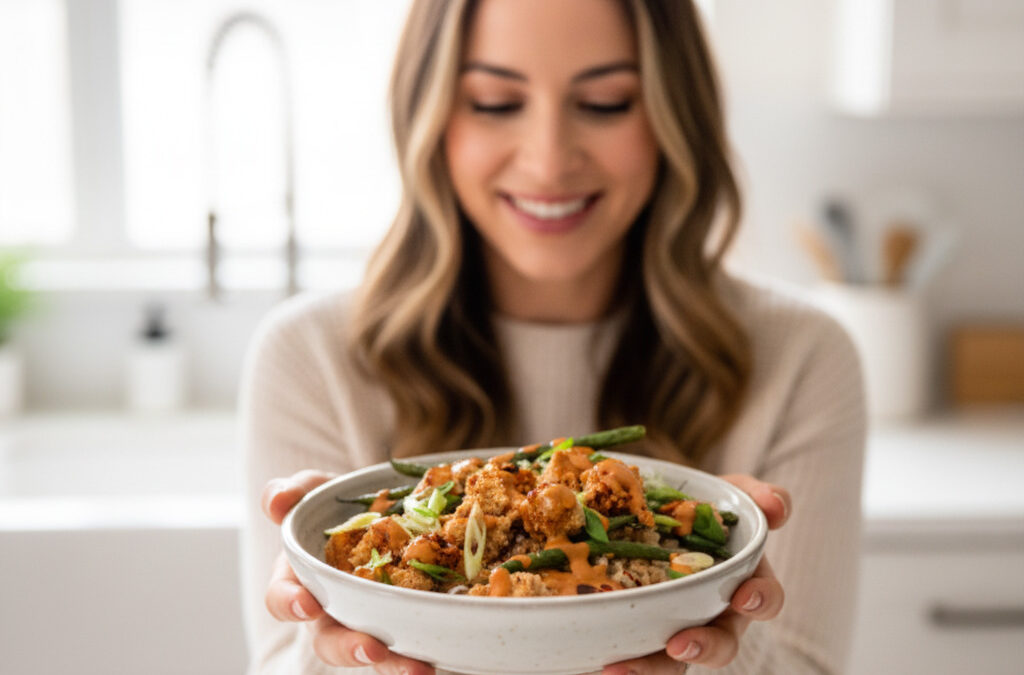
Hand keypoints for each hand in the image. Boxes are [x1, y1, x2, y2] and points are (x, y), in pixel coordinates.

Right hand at [262, 470, 435, 674]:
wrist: (391, 510)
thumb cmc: (343, 507)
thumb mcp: (318, 490)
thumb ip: (295, 491)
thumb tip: (279, 501)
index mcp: (302, 578)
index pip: (283, 598)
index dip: (290, 603)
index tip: (308, 604)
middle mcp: (333, 609)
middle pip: (330, 641)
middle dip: (350, 649)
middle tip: (373, 650)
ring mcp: (371, 620)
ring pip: (376, 654)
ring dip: (394, 665)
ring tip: (419, 670)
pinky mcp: (406, 624)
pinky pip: (414, 646)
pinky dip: (428, 654)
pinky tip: (445, 658)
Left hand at [601, 475, 790, 673]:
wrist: (655, 513)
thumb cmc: (702, 507)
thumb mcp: (731, 493)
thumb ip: (757, 495)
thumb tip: (776, 506)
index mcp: (744, 582)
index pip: (765, 599)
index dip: (760, 600)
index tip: (743, 596)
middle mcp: (715, 613)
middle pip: (721, 645)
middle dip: (704, 648)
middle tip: (679, 644)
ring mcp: (678, 626)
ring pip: (673, 663)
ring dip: (652, 668)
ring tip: (621, 668)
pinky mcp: (642, 631)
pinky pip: (634, 654)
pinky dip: (620, 663)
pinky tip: (599, 662)